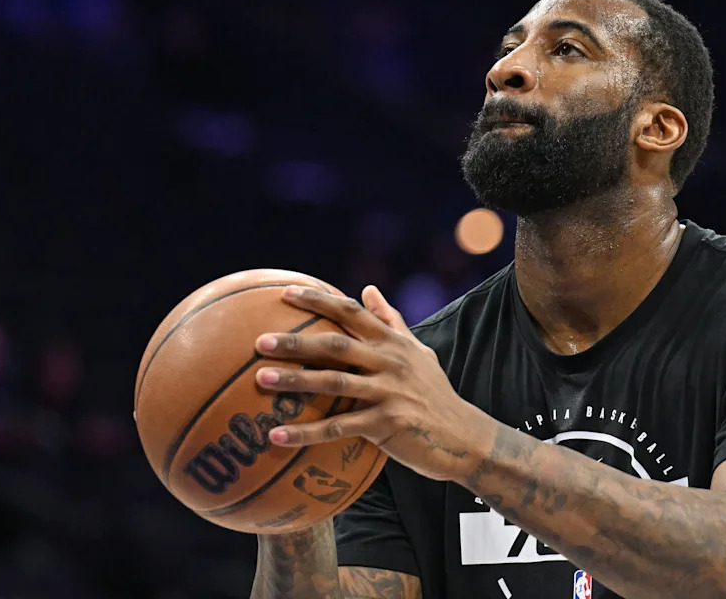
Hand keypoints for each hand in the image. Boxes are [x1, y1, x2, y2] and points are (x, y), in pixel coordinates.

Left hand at [254, 285, 494, 481]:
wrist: (465, 436)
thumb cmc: (434, 393)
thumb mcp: (418, 352)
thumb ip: (391, 321)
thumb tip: (369, 288)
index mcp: (392, 343)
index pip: (352, 313)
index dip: (319, 301)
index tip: (285, 293)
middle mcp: (389, 362)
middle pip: (336, 346)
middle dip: (297, 342)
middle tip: (260, 341)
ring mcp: (388, 392)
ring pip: (334, 383)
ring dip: (296, 381)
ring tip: (261, 380)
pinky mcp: (387, 424)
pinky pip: (339, 428)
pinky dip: (306, 432)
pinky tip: (277, 436)